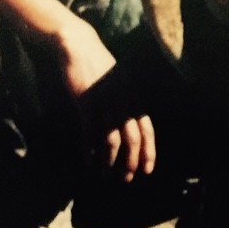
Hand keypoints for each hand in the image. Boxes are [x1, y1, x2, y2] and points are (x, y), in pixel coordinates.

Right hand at [56, 17, 155, 182]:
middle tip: (125, 179)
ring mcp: (105, 103)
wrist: (79, 47)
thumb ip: (128, 103)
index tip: (147, 170)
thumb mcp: (121, 83)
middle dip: (130, 163)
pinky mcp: (86, 103)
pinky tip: (87, 163)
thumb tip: (132, 129)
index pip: (147, 130)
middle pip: (132, 140)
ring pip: (111, 141)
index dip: (149, 152)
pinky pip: (90, 133)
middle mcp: (123, 101)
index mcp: (134, 97)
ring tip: (105, 175)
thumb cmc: (100, 67)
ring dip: (109, 162)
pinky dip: (89, 151)